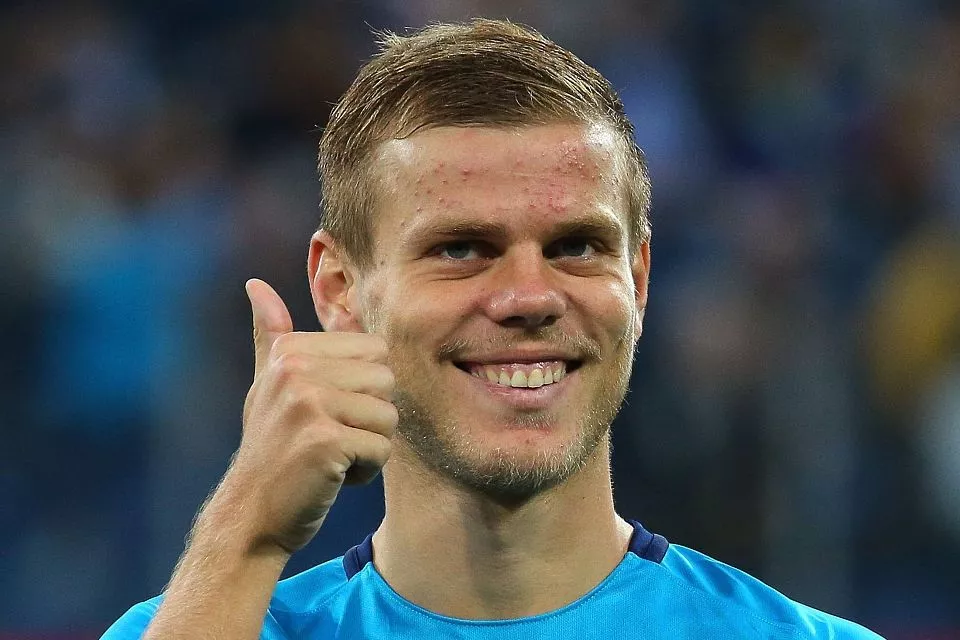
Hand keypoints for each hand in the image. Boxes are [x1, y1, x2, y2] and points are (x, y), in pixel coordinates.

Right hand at [218, 278, 396, 554]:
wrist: (251, 515)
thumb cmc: (271, 449)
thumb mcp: (267, 386)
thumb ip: (270, 336)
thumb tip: (255, 284)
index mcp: (290, 351)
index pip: (375, 352)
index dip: (363, 390)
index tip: (326, 413)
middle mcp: (295, 370)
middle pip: (386, 381)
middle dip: (371, 419)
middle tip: (331, 439)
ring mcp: (307, 404)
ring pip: (388, 417)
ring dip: (369, 447)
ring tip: (331, 458)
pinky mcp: (323, 441)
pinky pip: (381, 449)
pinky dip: (366, 472)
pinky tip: (332, 478)